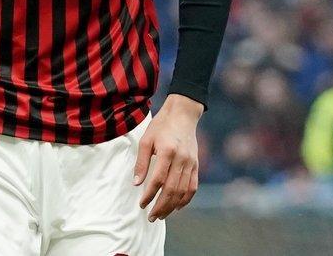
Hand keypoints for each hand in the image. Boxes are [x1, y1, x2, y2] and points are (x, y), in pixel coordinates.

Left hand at [133, 94, 202, 221]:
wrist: (183, 115)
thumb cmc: (161, 126)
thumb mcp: (146, 140)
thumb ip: (141, 162)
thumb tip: (136, 183)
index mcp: (168, 152)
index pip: (158, 179)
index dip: (150, 194)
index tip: (142, 204)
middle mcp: (182, 160)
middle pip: (172, 189)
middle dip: (161, 206)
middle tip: (151, 217)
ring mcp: (191, 164)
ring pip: (183, 191)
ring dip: (172, 206)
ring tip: (161, 215)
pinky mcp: (196, 166)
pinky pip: (192, 187)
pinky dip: (185, 199)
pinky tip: (176, 207)